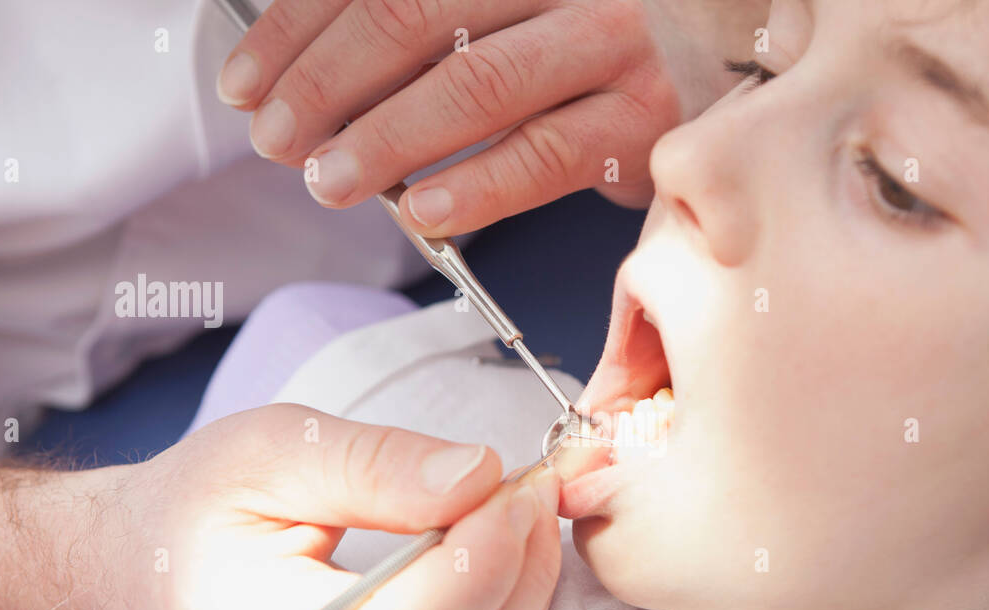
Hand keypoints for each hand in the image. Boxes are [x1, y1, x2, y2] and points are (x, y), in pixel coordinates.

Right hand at [111, 404, 560, 609]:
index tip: (517, 490)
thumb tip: (478, 476)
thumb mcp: (271, 449)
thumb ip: (375, 465)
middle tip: (533, 493)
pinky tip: (492, 568)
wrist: (143, 577)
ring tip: (516, 520)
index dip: (479, 568)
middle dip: (516, 575)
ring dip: (518, 601)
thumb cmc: (198, 506)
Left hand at [215, 0, 688, 232]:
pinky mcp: (647, 119)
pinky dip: (477, 186)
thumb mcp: (525, 7)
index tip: (248, 80)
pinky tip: (424, 211)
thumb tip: (322, 74)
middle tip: (277, 138)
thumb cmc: (608, 38)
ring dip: (386, 139)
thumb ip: (443, 23)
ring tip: (328, 178)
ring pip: (475, 83)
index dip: (300, 25)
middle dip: (326, 82)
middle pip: (416, 14)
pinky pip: (547, 154)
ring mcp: (615, 42)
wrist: (739, 55)